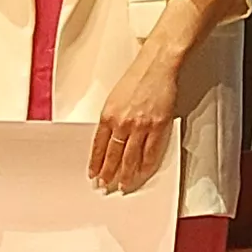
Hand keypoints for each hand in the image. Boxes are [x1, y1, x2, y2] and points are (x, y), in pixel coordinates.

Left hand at [91, 44, 188, 192]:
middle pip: (113, 155)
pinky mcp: (158, 126)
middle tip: (105, 185)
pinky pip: (151, 152)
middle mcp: (122, 122)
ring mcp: (141, 126)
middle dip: (107, 173)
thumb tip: (109, 139)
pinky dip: (145, 166)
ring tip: (122, 185)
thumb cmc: (137, 77)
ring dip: (125, 174)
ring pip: (130, 158)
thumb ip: (112, 119)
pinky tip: (142, 173)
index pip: (98, 146)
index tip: (93, 174)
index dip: (96, 163)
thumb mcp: (114, 98)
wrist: (156, 66)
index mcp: (108, 115)